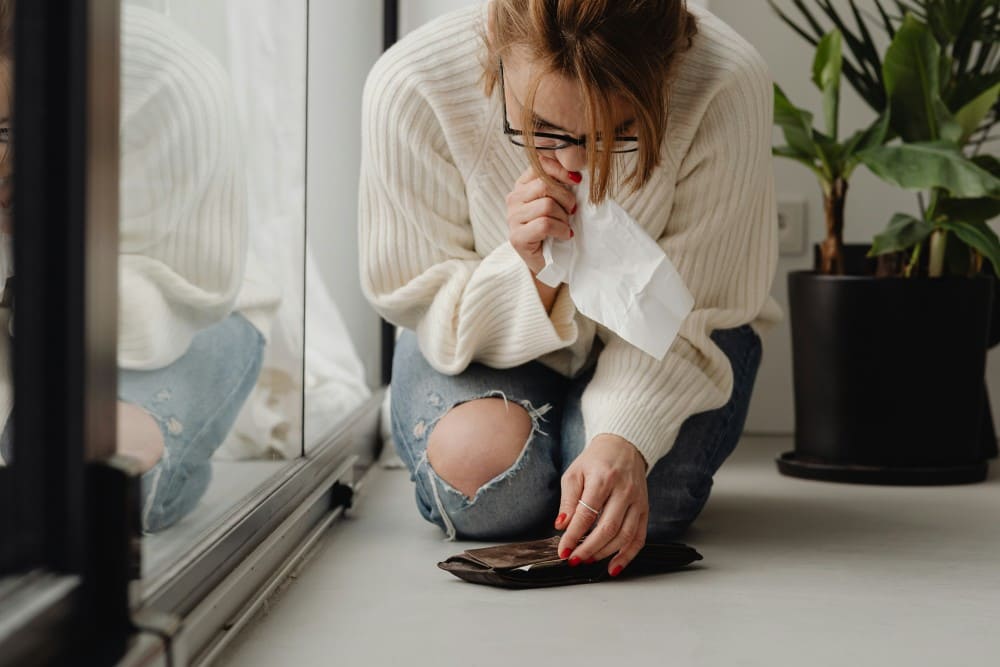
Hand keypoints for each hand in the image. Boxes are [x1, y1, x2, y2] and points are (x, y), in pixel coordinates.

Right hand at [506, 155, 580, 274]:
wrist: (549, 262)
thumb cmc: (556, 229)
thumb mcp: (559, 201)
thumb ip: (561, 184)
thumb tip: (576, 171)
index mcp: (522, 185)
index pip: (540, 166)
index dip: (561, 170)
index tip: (577, 180)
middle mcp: (514, 199)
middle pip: (545, 185)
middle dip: (566, 198)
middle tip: (572, 211)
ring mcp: (513, 218)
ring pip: (546, 205)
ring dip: (563, 217)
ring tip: (565, 226)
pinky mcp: (517, 237)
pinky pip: (545, 224)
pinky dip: (561, 229)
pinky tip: (564, 235)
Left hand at [555, 433, 648, 576]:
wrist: (624, 447)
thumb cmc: (596, 461)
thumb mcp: (575, 474)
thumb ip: (569, 500)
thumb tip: (562, 525)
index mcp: (603, 479)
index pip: (587, 514)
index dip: (574, 536)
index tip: (563, 550)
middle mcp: (624, 491)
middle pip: (607, 528)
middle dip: (589, 548)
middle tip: (574, 559)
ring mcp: (637, 501)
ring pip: (624, 536)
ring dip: (605, 553)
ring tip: (588, 560)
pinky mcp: (645, 509)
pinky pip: (639, 538)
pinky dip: (627, 555)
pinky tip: (614, 566)